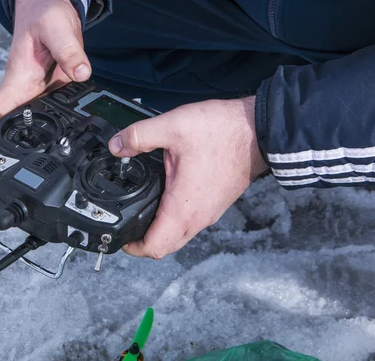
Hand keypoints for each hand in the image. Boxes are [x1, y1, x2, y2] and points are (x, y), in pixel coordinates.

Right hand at [0, 0, 90, 172]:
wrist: (53, 7)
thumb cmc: (47, 14)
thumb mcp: (58, 28)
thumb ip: (69, 51)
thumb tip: (80, 72)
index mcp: (18, 80)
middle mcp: (23, 91)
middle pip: (3, 127)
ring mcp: (36, 93)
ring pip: (25, 125)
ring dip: (17, 147)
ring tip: (14, 174)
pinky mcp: (49, 92)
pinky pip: (44, 115)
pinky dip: (43, 132)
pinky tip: (48, 147)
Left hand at [108, 97, 268, 258]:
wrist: (258, 130)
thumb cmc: (223, 131)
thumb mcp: (173, 127)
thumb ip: (140, 136)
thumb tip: (116, 145)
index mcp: (184, 208)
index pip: (155, 248)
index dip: (133, 248)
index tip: (120, 236)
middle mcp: (198, 217)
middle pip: (167, 247)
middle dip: (144, 242)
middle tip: (128, 225)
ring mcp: (210, 212)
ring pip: (180, 235)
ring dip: (160, 230)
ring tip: (142, 210)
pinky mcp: (217, 202)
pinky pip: (192, 221)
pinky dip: (175, 219)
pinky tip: (166, 196)